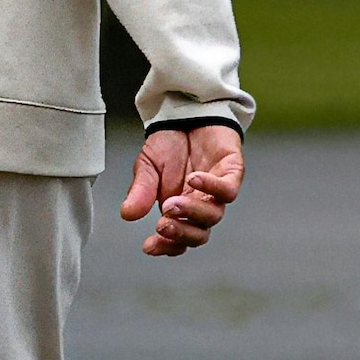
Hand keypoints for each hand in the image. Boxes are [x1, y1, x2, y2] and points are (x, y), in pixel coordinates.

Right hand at [119, 124, 243, 257]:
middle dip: (181, 234)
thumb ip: (140, 190)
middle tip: (162, 224)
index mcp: (179, 210)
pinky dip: (211, 187)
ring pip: (214, 216)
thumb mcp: (147, 167)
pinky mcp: (232, 173)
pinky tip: (193, 178)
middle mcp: (200, 205)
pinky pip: (228, 190)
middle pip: (199, 235)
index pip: (178, 239)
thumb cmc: (169, 144)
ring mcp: (218, 191)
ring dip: (192, 212)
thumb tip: (127, 214)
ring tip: (171, 202)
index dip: (166, 246)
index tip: (149, 245)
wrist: (187, 114)